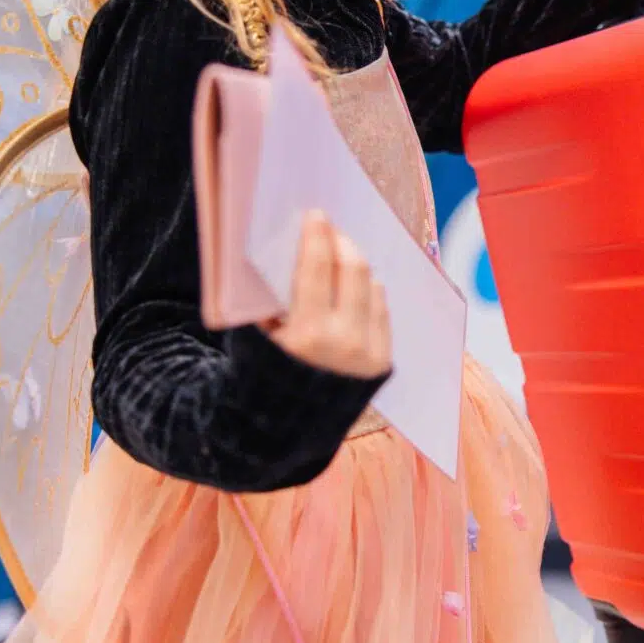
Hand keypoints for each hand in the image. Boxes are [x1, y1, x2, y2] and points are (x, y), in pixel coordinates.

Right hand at [264, 213, 392, 379]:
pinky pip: (381, 308)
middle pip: (353, 268)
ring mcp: (368, 351)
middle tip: (329, 230)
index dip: (317, 235)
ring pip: (372, 284)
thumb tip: (288, 248)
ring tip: (338, 258)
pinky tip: (353, 287)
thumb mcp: (259, 336)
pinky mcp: (384, 360)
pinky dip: (367, 291)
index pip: (317, 267)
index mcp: (306, 334)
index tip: (316, 215)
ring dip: (355, 265)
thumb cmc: (265, 373)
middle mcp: (343, 341)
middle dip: (341, 242)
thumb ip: (272, 297)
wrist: (289, 427)